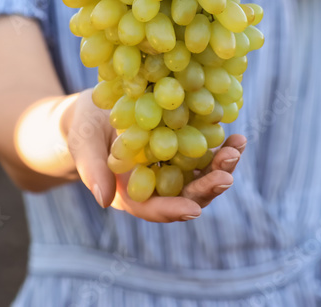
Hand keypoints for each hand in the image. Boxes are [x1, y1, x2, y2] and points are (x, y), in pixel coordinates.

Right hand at [64, 88, 246, 222]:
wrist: (95, 110)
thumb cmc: (83, 129)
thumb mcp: (83, 143)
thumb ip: (92, 169)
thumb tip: (103, 200)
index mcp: (131, 194)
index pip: (153, 208)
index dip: (172, 210)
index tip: (192, 210)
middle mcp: (158, 185)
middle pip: (186, 194)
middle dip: (207, 186)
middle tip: (226, 175)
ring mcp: (174, 166)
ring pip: (202, 175)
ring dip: (222, 167)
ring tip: (237, 149)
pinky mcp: (184, 146)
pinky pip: (206, 152)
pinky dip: (222, 147)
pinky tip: (238, 137)